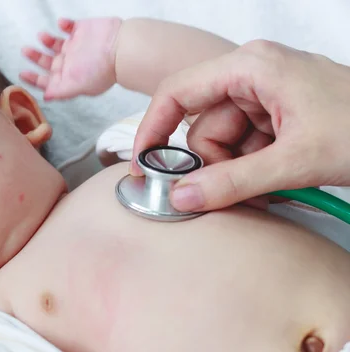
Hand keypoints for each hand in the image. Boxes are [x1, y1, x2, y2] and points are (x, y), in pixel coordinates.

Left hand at [20, 17, 121, 100]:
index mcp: (68, 77)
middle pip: (48, 61)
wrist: (121, 48)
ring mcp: (77, 46)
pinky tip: (62, 24)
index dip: (34, 78)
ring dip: (47, 40)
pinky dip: (64, 25)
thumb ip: (60, 92)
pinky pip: (69, 26)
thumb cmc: (102, 71)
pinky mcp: (83, 30)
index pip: (47, 80)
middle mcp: (71, 63)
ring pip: (56, 43)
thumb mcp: (77, 86)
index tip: (22, 74)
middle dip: (35, 57)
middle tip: (25, 50)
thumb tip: (45, 97)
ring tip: (42, 36)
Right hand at [132, 40, 349, 211]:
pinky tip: (282, 173)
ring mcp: (265, 94)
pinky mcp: (276, 113)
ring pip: (222, 141)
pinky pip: (243, 145)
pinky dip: (254, 167)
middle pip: (202, 126)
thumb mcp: (294, 160)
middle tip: (245, 185)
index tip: (144, 165)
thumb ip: (232, 182)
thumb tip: (182, 197)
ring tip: (277, 178)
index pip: (178, 92)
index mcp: (252, 67)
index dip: (153, 130)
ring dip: (240, 169)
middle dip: (217, 163)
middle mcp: (253, 74)